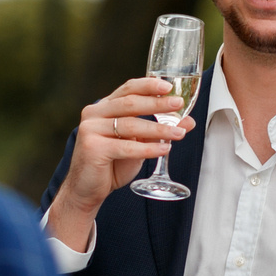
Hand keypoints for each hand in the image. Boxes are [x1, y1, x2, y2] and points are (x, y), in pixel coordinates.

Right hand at [45, 78, 195, 249]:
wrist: (87, 190)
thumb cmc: (112, 165)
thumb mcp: (139, 145)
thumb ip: (159, 132)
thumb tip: (188, 122)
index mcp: (104, 107)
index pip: (128, 89)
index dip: (148, 85)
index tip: (169, 86)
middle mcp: (94, 114)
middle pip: (130, 103)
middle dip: (157, 104)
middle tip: (178, 104)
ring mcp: (91, 129)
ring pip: (130, 125)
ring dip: (158, 129)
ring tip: (179, 133)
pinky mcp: (92, 148)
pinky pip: (126, 147)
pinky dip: (148, 149)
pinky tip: (164, 149)